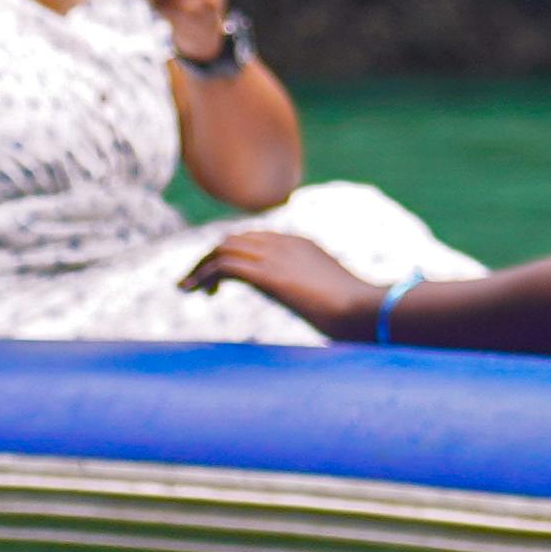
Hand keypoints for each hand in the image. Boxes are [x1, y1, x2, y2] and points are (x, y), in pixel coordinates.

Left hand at [188, 227, 387, 336]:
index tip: (220, 277)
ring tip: (186, 287)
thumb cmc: (359, 311)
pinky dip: (201, 275)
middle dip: (210, 258)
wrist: (364, 308)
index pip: (254, 238)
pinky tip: (192, 290)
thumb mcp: (336, 298)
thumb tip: (328, 312)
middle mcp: (284, 243)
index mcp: (301, 244)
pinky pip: (222, 266)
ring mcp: (275, 256)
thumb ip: (322, 296)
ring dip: (199, 267)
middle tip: (195, 282)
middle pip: (234, 239)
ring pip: (222, 249)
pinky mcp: (266, 274)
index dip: (232, 254)